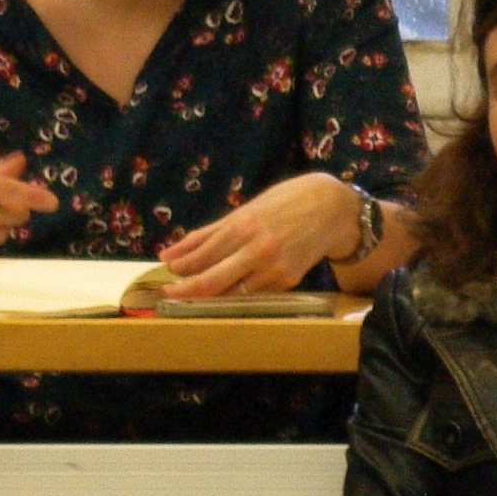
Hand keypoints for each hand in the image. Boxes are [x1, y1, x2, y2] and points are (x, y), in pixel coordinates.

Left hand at [157, 172, 359, 297]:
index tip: (165, 272)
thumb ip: (208, 234)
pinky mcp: (288, 282)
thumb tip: (170, 253)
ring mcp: (274, 269)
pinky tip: (231, 283)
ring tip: (196, 289)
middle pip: (211, 281)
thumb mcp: (245, 211)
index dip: (180, 268)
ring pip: (231, 292)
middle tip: (167, 292)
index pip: (201, 256)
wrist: (331, 208)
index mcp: (244, 225)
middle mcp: (257, 249)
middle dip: (184, 290)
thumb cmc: (284, 203)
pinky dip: (237, 289)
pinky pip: (253, 292)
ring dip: (210, 293)